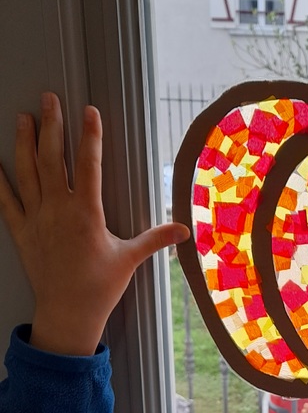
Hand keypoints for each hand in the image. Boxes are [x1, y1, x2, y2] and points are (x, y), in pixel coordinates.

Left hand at [0, 92, 188, 355]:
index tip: (89, 111)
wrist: (67, 314)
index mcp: (87, 214)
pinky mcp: (21, 232)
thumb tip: (185, 229)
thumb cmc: (100, 287)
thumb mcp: (130, 259)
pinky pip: (5, 201)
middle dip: (52, 125)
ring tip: (24, 118)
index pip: (88, 165)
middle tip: (50, 99)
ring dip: (24, 142)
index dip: (89, 136)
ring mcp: (36, 219)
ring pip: (27, 172)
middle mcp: (58, 211)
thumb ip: (156, 238)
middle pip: (52, 159)